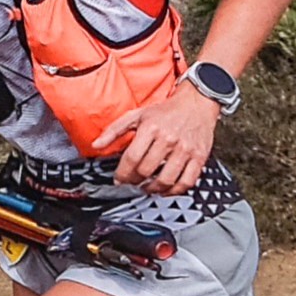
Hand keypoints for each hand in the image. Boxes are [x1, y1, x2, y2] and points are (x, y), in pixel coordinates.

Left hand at [89, 83, 219, 193]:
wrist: (196, 104)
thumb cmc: (165, 111)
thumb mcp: (137, 115)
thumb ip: (114, 130)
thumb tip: (96, 145)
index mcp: (151, 128)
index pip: (132, 158)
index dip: (122, 173)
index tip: (118, 179)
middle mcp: (168, 139)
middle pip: (146, 170)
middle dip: (134, 181)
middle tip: (132, 182)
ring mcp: (185, 150)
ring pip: (165, 180)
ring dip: (152, 189)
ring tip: (146, 187)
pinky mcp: (199, 157)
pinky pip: (186, 182)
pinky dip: (174, 191)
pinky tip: (165, 189)